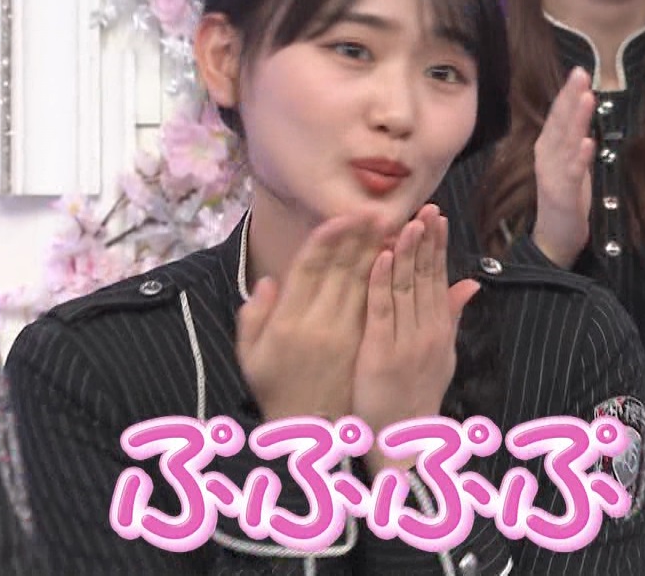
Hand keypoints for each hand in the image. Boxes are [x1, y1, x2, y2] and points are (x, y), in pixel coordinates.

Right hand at [236, 213, 383, 422]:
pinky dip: (384, 281)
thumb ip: (253, 317)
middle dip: (359, 238)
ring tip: (393, 225)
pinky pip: (375, 306)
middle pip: (341, 271)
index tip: (342, 216)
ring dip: (378, 253)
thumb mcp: (249, 356)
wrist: (308, 436)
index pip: (309, 270)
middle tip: (376, 208)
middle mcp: (318, 327)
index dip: (327, 240)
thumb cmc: (274, 390)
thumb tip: (268, 282)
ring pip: (363, 285)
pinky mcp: (363, 347)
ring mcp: (345, 337)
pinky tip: (395, 261)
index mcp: (287, 323)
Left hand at [353, 205, 480, 472]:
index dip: (438, 246)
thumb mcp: (443, 354)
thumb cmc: (418, 397)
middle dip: (427, 240)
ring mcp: (405, 341)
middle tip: (426, 207)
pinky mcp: (381, 352)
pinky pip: (382, 311)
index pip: (440, 278)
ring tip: (408, 222)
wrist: (405, 441)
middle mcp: (427, 332)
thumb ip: (452, 316)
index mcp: (439, 329)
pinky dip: (383, 282)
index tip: (436, 216)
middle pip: (427, 277)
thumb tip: (472, 282)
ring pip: (407, 288)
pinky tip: (384, 256)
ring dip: (408, 253)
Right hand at [531, 67, 593, 267]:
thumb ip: (572, 137)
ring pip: (565, 142)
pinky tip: (588, 142)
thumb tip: (581, 109)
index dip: (567, 93)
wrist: (555, 237)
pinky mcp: (562, 194)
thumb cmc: (566, 197)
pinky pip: (572, 173)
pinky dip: (580, 157)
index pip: (559, 115)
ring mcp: (552, 175)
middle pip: (559, 121)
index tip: (579, 70)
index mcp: (549, 147)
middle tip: (580, 72)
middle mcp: (546, 156)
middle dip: (569, 96)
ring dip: (576, 120)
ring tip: (586, 98)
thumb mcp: (569, 161)